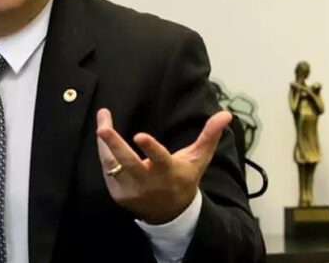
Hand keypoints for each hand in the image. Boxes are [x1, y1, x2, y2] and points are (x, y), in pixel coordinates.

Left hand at [96, 108, 231, 223]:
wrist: (170, 213)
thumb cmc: (184, 178)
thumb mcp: (199, 159)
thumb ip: (209, 136)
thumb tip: (226, 114)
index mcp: (169, 172)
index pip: (159, 159)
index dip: (150, 148)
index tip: (140, 136)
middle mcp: (148, 182)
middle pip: (128, 163)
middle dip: (115, 145)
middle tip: (102, 128)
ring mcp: (131, 190)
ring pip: (112, 165)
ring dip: (104, 144)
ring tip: (102, 122)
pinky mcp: (118, 194)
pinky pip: (107, 170)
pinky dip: (104, 153)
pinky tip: (103, 137)